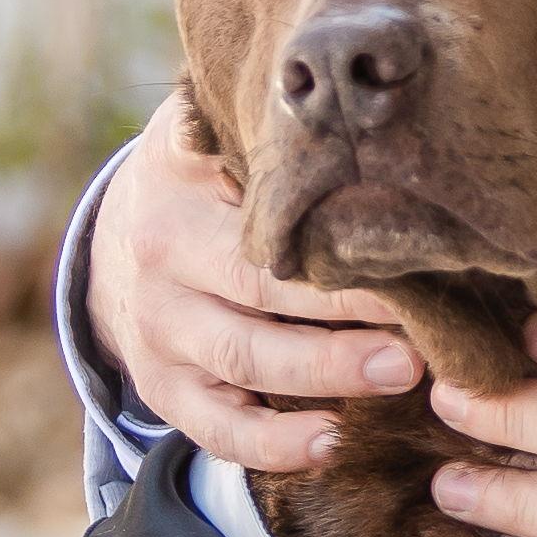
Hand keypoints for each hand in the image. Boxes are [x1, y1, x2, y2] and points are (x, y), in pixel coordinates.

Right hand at [82, 116, 427, 474]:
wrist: (113, 239)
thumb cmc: (202, 181)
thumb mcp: (209, 132)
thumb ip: (258, 124)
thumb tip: (330, 92)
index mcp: (177, 183)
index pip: (257, 211)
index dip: (328, 234)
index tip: (400, 243)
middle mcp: (160, 255)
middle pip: (260, 289)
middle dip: (346, 312)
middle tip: (423, 327)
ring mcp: (157, 327)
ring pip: (244, 357)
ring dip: (327, 372)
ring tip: (402, 373)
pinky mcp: (161, 386)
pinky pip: (215, 427)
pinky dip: (272, 444)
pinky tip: (331, 444)